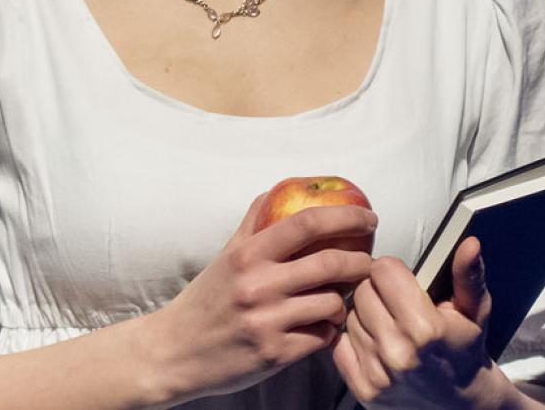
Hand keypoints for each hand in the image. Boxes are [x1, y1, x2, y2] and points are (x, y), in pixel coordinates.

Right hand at [141, 196, 379, 403]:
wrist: (176, 351)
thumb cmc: (207, 300)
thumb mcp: (225, 255)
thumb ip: (254, 222)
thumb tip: (283, 189)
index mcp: (246, 255)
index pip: (306, 223)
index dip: (345, 215)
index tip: (368, 217)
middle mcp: (257, 286)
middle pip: (330, 263)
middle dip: (360, 261)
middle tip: (366, 262)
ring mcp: (267, 322)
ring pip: (333, 303)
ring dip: (343, 300)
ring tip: (337, 299)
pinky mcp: (276, 354)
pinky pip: (323, 336)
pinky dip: (329, 329)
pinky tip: (320, 326)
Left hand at [333, 237, 505, 407]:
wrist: (460, 403)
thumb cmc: (464, 350)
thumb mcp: (474, 311)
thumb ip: (468, 275)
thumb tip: (469, 244)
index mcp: (425, 328)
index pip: (382, 270)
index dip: (394, 271)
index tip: (404, 281)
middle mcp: (398, 352)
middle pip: (361, 290)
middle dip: (378, 290)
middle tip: (396, 303)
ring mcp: (378, 374)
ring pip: (349, 315)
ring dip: (365, 315)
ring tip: (389, 325)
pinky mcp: (363, 389)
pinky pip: (338, 344)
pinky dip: (353, 340)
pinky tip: (376, 343)